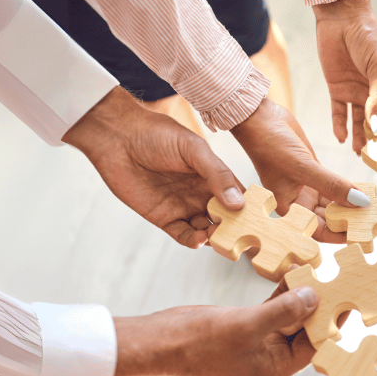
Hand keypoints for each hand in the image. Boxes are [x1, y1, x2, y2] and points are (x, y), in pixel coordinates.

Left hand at [63, 87, 244, 248]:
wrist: (118, 137)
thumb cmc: (157, 135)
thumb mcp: (194, 149)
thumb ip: (217, 174)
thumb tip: (239, 203)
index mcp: (213, 175)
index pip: (238, 197)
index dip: (248, 209)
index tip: (258, 220)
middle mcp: (201, 193)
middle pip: (224, 218)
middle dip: (233, 228)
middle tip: (240, 236)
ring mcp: (183, 206)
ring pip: (205, 229)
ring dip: (214, 237)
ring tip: (216, 237)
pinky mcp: (163, 217)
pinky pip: (182, 234)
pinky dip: (192, 240)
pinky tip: (198, 239)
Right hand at [115, 284, 346, 375]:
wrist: (161, 341)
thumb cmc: (199, 343)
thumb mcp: (247, 325)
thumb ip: (283, 311)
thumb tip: (315, 296)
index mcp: (277, 368)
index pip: (315, 345)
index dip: (333, 322)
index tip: (350, 301)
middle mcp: (273, 357)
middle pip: (306, 329)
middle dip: (321, 305)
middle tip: (341, 279)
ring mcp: (260, 340)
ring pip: (291, 314)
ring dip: (303, 293)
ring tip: (321, 270)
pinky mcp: (249, 324)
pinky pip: (275, 306)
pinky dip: (284, 290)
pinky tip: (294, 270)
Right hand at [231, 98, 368, 242]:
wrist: (260, 118)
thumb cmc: (270, 145)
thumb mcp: (303, 167)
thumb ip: (332, 186)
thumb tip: (360, 202)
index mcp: (289, 208)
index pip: (317, 230)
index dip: (338, 234)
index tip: (360, 234)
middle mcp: (299, 201)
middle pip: (328, 218)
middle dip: (348, 220)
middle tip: (373, 221)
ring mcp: (308, 186)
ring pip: (334, 202)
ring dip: (351, 204)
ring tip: (374, 208)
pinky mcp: (315, 171)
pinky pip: (336, 185)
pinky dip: (349, 188)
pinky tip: (365, 191)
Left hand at [313, 0, 376, 152]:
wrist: (341, 19)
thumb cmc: (368, 37)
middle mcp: (375, 94)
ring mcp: (356, 93)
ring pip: (359, 122)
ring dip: (360, 139)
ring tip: (360, 155)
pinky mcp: (337, 90)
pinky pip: (339, 113)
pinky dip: (339, 126)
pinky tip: (341, 139)